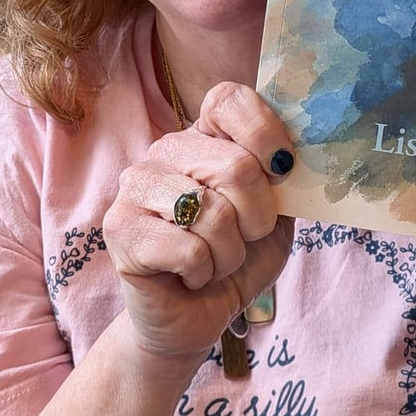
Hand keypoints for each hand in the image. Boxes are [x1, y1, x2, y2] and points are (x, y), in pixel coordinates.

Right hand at [103, 82, 294, 372]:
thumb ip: (284, 178)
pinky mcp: (120, 229)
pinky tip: (190, 276)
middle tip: (244, 238)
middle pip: (235, 166)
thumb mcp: (275, 212)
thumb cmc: (239, 257)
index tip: (283, 171)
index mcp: (203, 135)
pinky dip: (205, 273)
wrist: (197, 316)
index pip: (228, 99)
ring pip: (214, 212)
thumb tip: (296, 155)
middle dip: (258, 218)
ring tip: (215, 259)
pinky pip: (190, 249)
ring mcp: (136, 186)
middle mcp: (165, 150)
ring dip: (231, 253)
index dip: (264, 131)